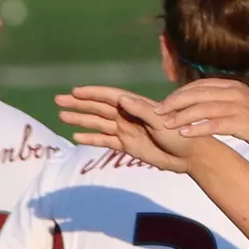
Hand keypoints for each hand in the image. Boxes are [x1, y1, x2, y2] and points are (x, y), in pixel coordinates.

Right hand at [56, 86, 198, 172]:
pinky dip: (91, 139)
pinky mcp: (128, 146)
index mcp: (136, 106)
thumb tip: (122, 99)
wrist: (190, 156)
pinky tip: (76, 137)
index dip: (92, 93)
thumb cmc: (181, 134)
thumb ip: (142, 110)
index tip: (74, 91)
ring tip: (62, 116)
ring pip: (98, 123)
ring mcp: (126, 130)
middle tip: (58, 100)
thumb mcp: (162, 122)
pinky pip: (105, 141)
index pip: (109, 97)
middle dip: (79, 104)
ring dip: (81, 119)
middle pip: (98, 108)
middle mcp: (128, 116)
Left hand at [155, 79, 248, 153]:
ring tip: (165, 124)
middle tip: (157, 112)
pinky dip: (198, 128)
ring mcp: (239, 107)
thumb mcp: (242, 104)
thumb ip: (224, 101)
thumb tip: (202, 103)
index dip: (179, 94)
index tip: (164, 104)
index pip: (199, 86)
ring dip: (182, 116)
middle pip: (197, 94)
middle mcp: (234, 93)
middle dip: (174, 103)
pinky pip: (215, 124)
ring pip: (203, 108)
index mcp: (232, 87)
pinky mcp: (243, 122)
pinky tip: (185, 134)